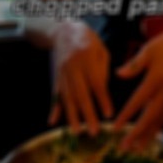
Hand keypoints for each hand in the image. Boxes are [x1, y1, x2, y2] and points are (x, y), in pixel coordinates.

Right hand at [49, 21, 112, 135]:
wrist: (64, 30)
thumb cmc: (89, 41)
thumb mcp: (101, 50)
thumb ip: (103, 69)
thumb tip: (104, 91)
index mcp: (87, 59)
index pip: (96, 83)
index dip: (102, 99)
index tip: (109, 114)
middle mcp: (72, 68)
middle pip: (80, 94)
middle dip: (87, 114)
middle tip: (94, 131)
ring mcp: (62, 74)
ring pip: (67, 97)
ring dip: (72, 116)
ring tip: (77, 131)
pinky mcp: (56, 77)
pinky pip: (55, 95)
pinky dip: (54, 109)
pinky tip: (53, 121)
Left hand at [113, 27, 162, 150]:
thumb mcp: (151, 49)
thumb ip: (134, 64)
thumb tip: (118, 74)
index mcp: (156, 78)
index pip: (138, 101)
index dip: (126, 116)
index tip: (115, 128)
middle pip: (150, 117)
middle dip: (137, 133)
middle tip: (125, 148)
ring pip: (160, 118)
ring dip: (148, 134)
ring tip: (139, 148)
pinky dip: (160, 124)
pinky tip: (155, 133)